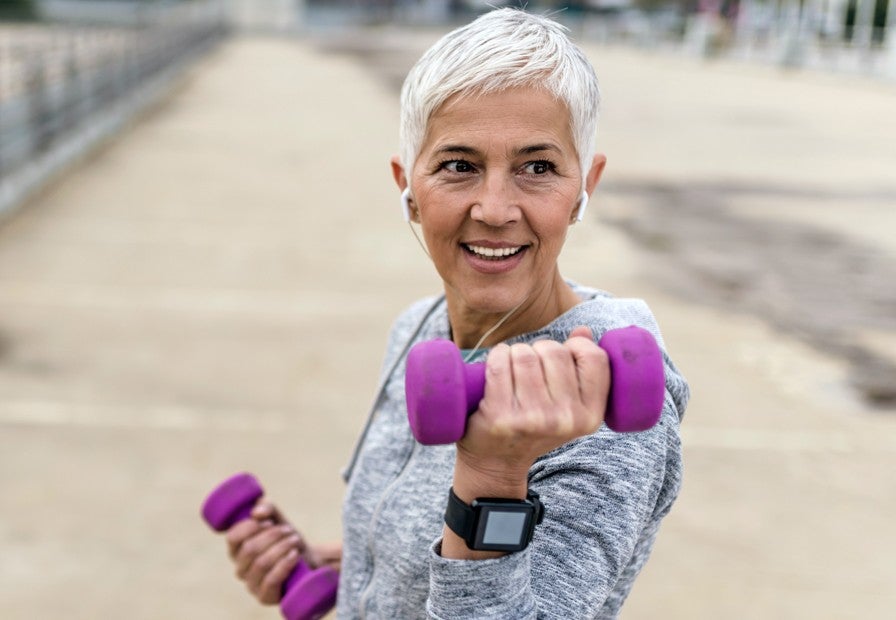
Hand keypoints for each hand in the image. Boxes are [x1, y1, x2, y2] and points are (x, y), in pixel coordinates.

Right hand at [224, 501, 304, 604]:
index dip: (250, 527)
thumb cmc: (286, 538)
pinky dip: (284, 564)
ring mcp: (251, 584)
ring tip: (295, 540)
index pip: (232, 537)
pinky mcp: (265, 596)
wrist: (308, 560)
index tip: (269, 521)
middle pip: (250, 549)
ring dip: (282, 547)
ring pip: (261, 563)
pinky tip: (295, 554)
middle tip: (288, 530)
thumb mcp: (278, 518)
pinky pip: (271, 580)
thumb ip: (267, 507)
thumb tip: (256, 512)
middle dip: (272, 535)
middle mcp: (240, 568)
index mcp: (237, 549)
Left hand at [457, 326, 609, 488]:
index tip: (563, 353)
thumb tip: (584, 331)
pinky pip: (500, 362)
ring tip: (512, 369)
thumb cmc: (534, 425)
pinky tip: (495, 368)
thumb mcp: (567, 406)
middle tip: (530, 366)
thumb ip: (581, 368)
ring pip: (525, 354)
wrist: (496, 463)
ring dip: (515, 353)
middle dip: (539, 349)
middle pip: (554, 351)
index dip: (577, 346)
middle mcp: (565, 419)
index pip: (595, 358)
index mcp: (590, 416)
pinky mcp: (501, 415)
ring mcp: (533, 418)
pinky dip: (496, 356)